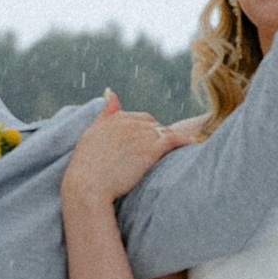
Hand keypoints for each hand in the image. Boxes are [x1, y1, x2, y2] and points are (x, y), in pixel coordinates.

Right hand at [63, 94, 185, 212]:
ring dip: (171, 141)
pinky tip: (190, 145)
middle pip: (153, 124)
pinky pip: (174, 139)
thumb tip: (111, 92)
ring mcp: (141, 134)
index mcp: (115, 117)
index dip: (144, 132)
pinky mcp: (152, 148)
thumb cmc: (86, 166)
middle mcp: (129, 121)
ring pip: (164, 132)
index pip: (139, 119)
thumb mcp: (92, 134)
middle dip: (157, 136)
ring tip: (179, 150)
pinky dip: (183, 141)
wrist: (88, 186)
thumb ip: (105, 114)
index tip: (146, 145)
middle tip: (159, 151)